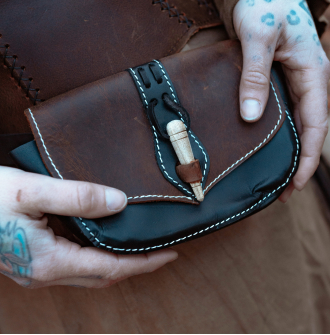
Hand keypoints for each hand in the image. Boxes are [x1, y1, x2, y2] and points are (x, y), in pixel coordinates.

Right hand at [0, 166, 176, 287]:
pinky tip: (101, 240)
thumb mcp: (33, 191)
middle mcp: (45, 273)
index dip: (144, 262)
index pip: (111, 268)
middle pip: (102, 277)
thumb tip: (119, 202)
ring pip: (87, 273)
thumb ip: (78, 197)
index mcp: (50, 260)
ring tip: (137, 246)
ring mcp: (36, 271)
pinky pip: (73, 265)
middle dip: (135, 266)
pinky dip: (95, 256)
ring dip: (115, 262)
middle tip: (160, 252)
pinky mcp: (30, 261)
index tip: (170, 254)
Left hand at [233, 0, 329, 201]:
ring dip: (292, 148)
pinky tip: (269, 143)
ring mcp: (299, 79)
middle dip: (301, 161)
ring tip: (276, 175)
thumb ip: (254, 76)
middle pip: (312, 129)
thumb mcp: (257, 39)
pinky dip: (283, 131)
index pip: (317, 124)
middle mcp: (311, 79)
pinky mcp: (285, 77)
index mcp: (314, 72)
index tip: (294, 184)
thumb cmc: (264, 5)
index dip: (309, 158)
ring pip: (301, 121)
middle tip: (281, 190)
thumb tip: (252, 116)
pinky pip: (289, 110)